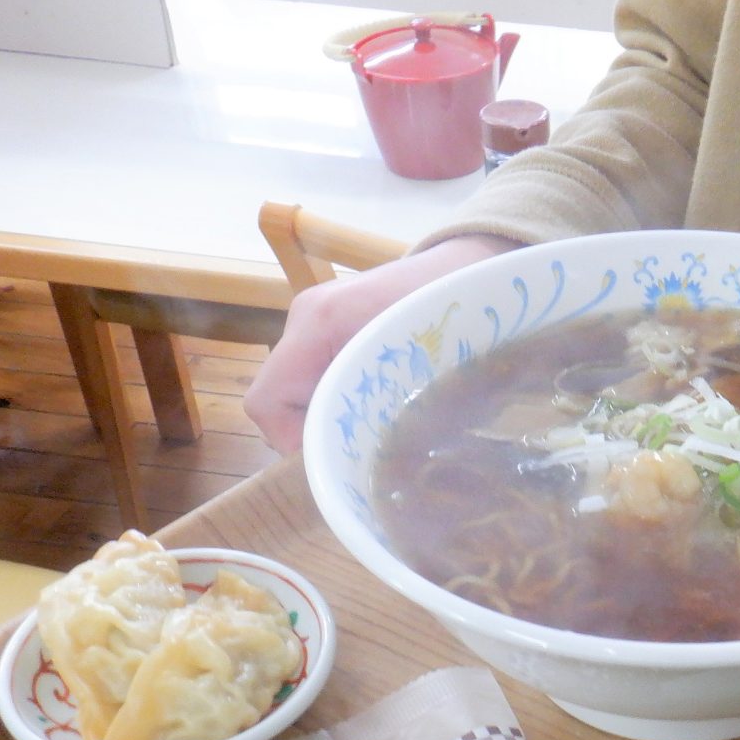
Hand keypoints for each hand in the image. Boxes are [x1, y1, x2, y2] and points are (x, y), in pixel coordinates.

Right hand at [244, 234, 519, 452]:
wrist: (473, 267)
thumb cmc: (453, 316)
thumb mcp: (421, 374)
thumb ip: (379, 417)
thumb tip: (357, 471)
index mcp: (319, 323)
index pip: (267, 403)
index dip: (292, 443)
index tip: (339, 460)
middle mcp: (305, 319)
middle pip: (281, 402)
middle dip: (317, 435)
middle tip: (365, 455)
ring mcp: (316, 321)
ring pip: (300, 393)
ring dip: (333, 420)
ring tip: (379, 432)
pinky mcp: (332, 327)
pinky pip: (318, 377)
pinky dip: (343, 401)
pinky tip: (382, 409)